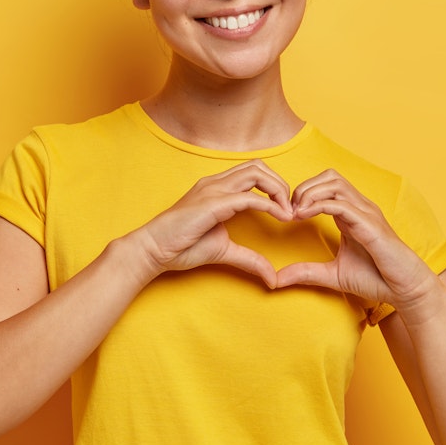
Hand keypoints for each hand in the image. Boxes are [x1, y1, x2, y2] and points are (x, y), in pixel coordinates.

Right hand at [134, 161, 293, 287]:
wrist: (153, 250)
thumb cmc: (181, 247)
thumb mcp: (224, 251)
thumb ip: (249, 259)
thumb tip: (272, 278)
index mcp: (217, 188)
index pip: (253, 172)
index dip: (274, 187)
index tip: (286, 211)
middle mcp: (215, 182)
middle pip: (258, 166)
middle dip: (280, 184)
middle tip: (291, 209)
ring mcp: (213, 190)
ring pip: (256, 173)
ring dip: (278, 190)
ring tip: (288, 212)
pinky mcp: (212, 203)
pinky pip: (248, 197)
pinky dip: (269, 205)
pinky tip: (280, 218)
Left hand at [275, 169, 437, 309]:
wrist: (405, 290)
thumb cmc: (376, 279)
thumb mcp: (332, 275)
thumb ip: (305, 273)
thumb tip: (276, 279)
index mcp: (351, 214)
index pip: (325, 185)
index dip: (302, 193)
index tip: (286, 214)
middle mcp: (360, 208)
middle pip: (329, 176)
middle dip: (304, 188)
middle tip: (288, 210)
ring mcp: (367, 213)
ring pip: (335, 184)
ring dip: (309, 193)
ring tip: (294, 213)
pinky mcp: (371, 225)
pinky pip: (342, 204)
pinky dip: (319, 205)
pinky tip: (303, 216)